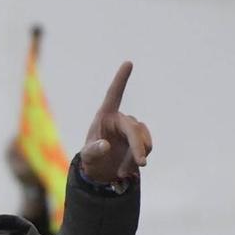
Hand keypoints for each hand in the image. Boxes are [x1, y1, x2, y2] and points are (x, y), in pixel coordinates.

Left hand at [75, 61, 152, 184]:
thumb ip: (93, 150)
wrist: (102, 171)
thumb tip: (105, 145)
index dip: (121, 79)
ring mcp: (133, 128)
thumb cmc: (92, 158)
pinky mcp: (141, 139)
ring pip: (143, 141)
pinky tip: (130, 168)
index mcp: (105, 116)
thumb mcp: (87, 157)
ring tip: (121, 171)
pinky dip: (140, 159)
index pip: (114, 94)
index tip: (128, 62)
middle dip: (137, 147)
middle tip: (142, 163)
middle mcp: (121, 119)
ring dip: (135, 158)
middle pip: (134, 129)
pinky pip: (147, 148)